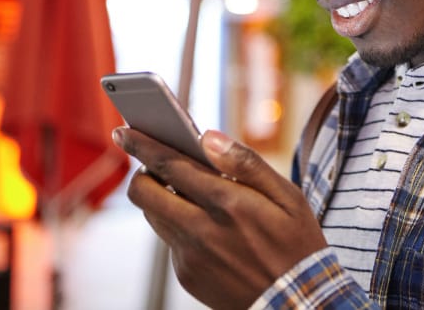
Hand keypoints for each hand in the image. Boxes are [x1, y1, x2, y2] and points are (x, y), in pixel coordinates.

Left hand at [113, 127, 328, 308]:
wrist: (297, 303)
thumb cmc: (297, 244)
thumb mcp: (288, 197)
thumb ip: (246, 163)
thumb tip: (208, 137)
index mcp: (227, 203)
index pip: (169, 165)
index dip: (143, 145)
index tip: (125, 131)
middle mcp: (200, 230)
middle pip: (143, 193)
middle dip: (141, 172)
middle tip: (157, 164)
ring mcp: (189, 256)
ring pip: (153, 215)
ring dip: (161, 198)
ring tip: (187, 192)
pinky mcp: (186, 275)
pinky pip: (170, 241)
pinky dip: (180, 225)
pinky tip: (208, 227)